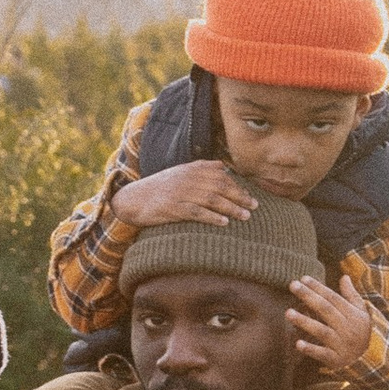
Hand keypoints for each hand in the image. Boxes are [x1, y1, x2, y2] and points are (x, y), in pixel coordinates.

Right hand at [115, 160, 254, 231]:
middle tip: (254, 207)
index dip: (238, 186)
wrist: (134, 199)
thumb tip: (224, 167)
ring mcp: (181, 193)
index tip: (250, 197)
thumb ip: (202, 168)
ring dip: (231, 208)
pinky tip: (224, 223)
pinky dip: (212, 217)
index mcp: (192, 169)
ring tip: (245, 217)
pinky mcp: (173, 208)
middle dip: (240, 197)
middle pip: (220, 187)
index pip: (221, 176)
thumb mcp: (181, 172)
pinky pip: (196, 212)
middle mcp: (188, 178)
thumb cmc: (161, 188)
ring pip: (212, 199)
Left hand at [289, 275, 374, 375]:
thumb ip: (352, 295)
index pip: (333, 298)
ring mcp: (340, 344)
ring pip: (322, 331)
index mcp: (352, 314)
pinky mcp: (335, 359)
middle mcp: (346, 327)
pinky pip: (322, 353)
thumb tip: (345, 276)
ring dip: (305, 322)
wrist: (370, 361)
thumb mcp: (361, 312)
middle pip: (326, 310)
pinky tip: (298, 343)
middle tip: (293, 285)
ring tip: (288, 312)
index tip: (303, 278)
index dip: (318, 287)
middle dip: (309, 297)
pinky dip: (311, 349)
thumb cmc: (361, 332)